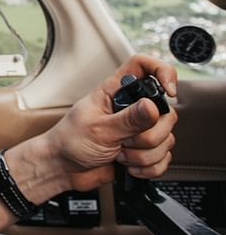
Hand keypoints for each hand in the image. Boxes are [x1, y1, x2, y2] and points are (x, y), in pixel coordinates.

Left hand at [45, 54, 177, 191]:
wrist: (65, 169)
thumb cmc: (70, 141)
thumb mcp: (98, 129)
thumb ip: (128, 119)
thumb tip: (152, 107)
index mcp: (114, 91)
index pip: (144, 65)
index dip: (162, 71)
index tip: (169, 91)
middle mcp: (129, 107)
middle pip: (164, 111)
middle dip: (148, 135)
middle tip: (124, 140)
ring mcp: (138, 129)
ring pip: (166, 138)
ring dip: (145, 154)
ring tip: (120, 153)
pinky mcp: (143, 150)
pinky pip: (164, 157)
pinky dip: (150, 167)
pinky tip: (130, 166)